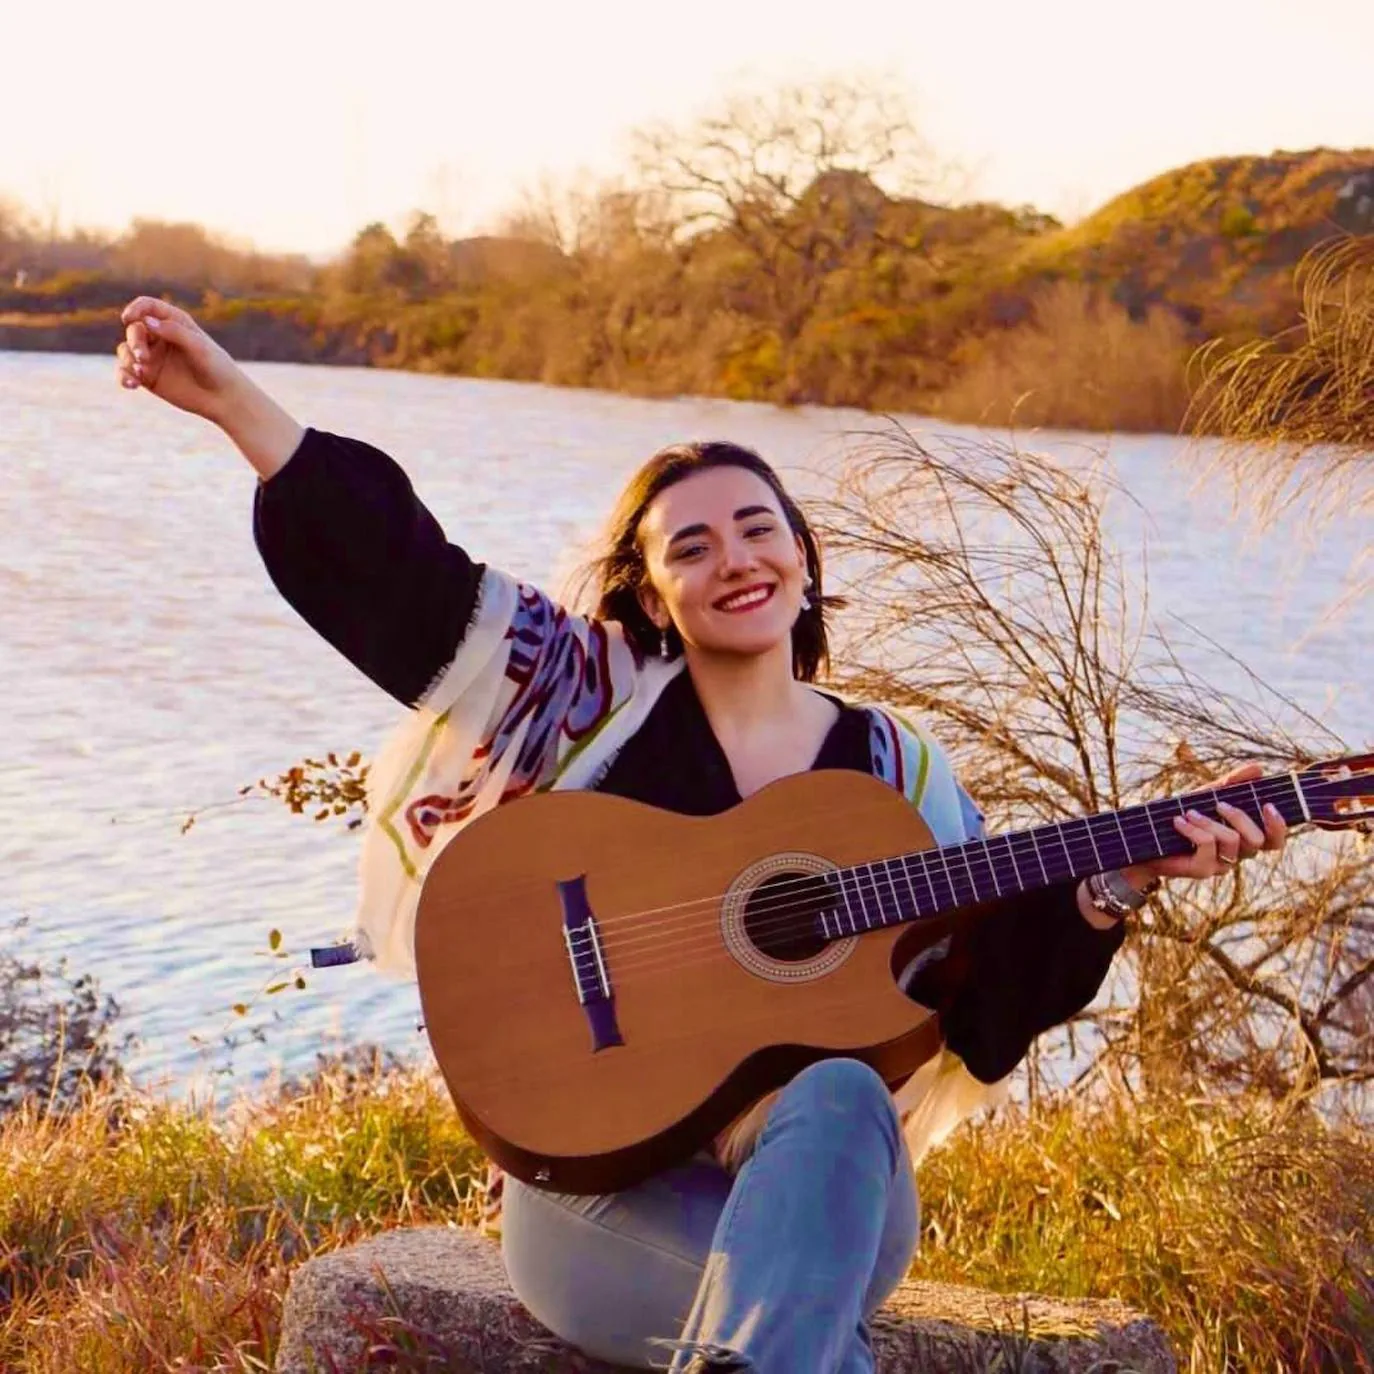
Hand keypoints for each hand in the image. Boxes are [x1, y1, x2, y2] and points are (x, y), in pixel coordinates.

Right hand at [115, 297, 244, 424]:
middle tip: (144, 357)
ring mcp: (152, 357)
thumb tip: (145, 321)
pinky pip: (126, 372)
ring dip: (128, 359)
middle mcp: (160, 336)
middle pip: (134, 329)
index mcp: (174, 322)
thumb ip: (174, 331)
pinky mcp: (147, 377)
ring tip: (140, 374)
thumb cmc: (217, 368)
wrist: (224, 398)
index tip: (129, 318)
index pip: (147, 306)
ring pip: (126, 350)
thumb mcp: (199, 347)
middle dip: (135, 341)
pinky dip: (123, 376)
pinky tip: (131, 384)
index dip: (135, 309)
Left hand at [1123, 761, 1288, 889]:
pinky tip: (1178, 821)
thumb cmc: (1181, 816)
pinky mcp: (1203, 870)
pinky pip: (1209, 846)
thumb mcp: (1206, 796)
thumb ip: (1231, 784)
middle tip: (1219, 803)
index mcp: (1244, 839)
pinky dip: (1193, 829)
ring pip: (1233, 841)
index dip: (1278, 826)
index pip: (1274, 841)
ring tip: (1189, 812)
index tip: (1269, 805)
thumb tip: (1258, 768)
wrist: (1145, 839)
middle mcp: (1238, 855)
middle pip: (1257, 840)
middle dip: (1240, 817)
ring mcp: (1221, 865)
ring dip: (1210, 821)